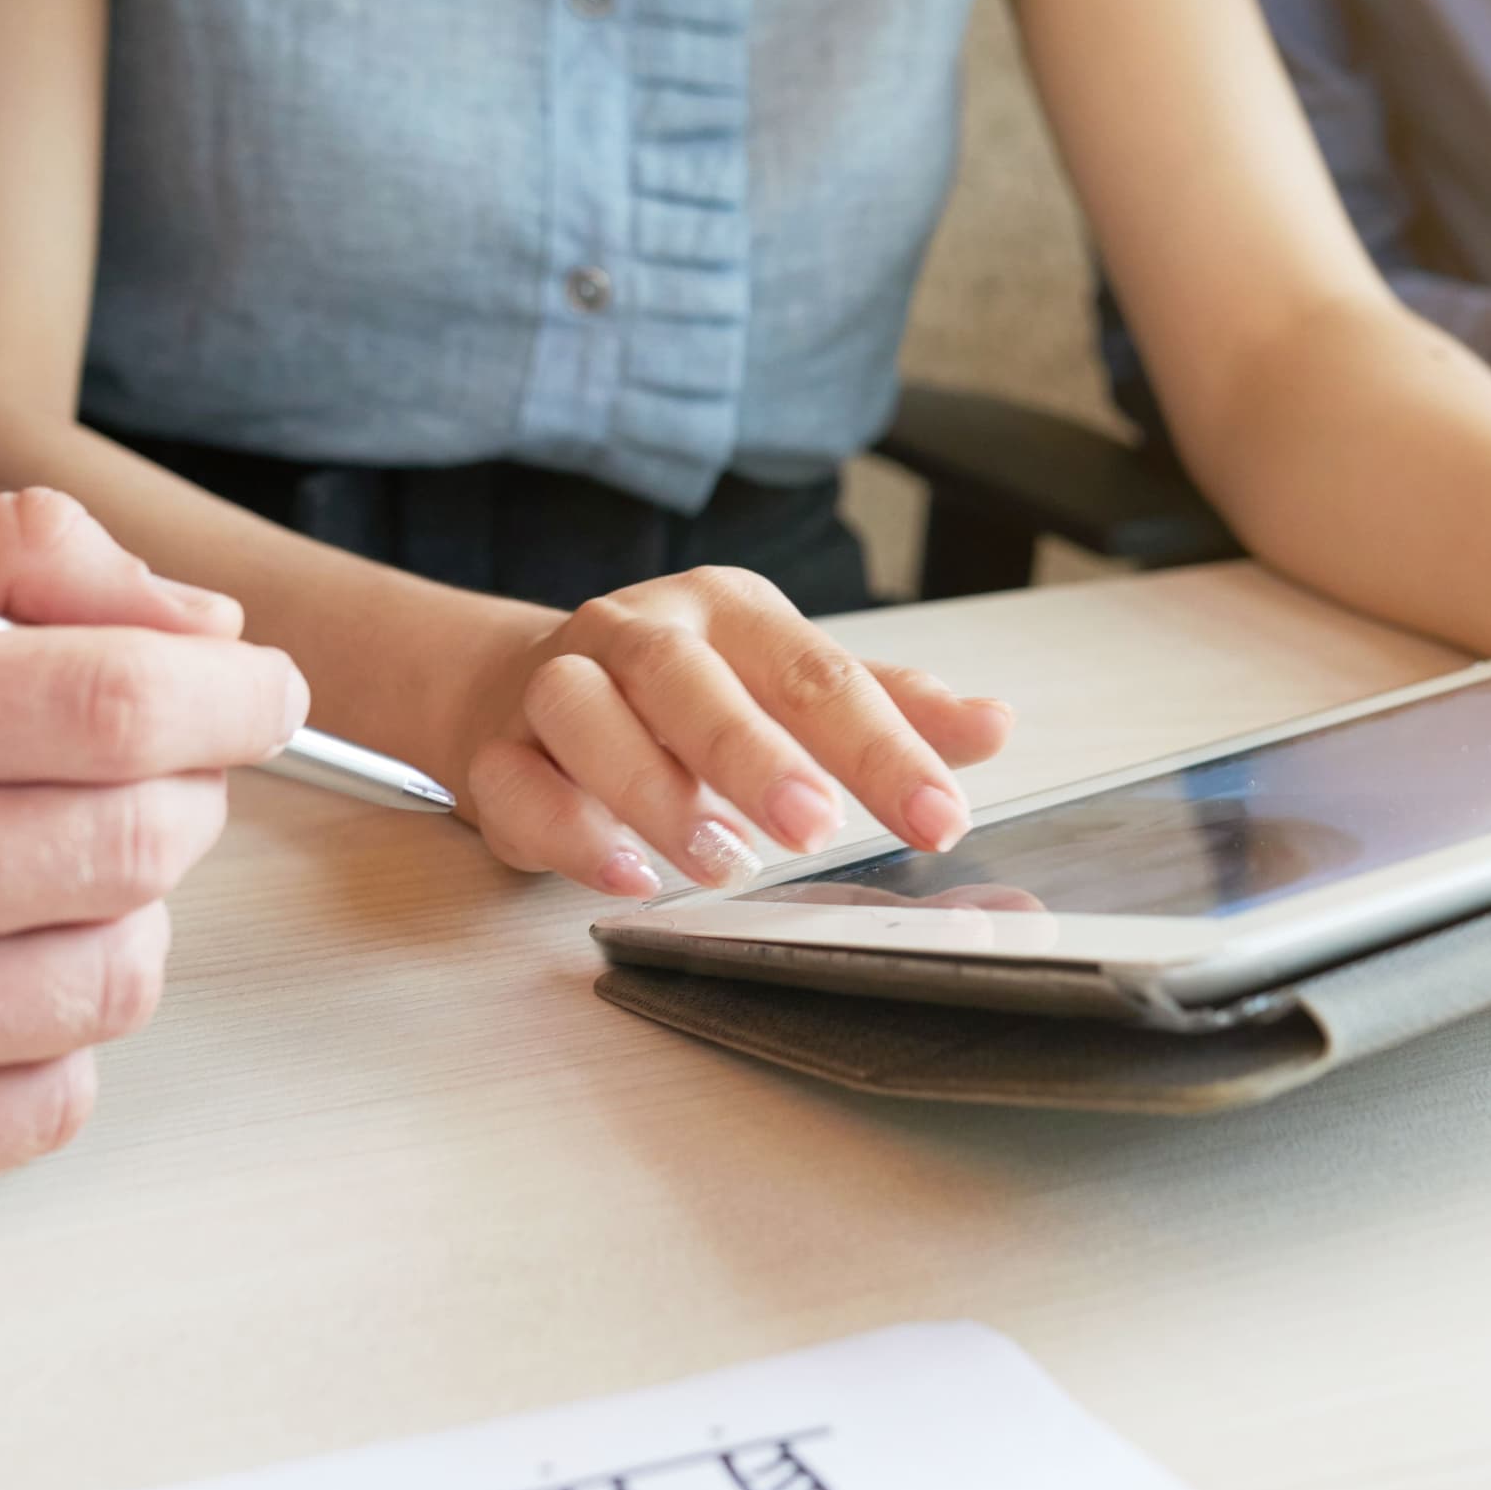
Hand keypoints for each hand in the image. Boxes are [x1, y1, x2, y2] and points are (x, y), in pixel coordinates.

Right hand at [0, 493, 298, 1237]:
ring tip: (28, 876)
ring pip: (114, 981)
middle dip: (181, 797)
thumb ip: (8, 566)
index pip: (113, 708)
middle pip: (135, 845)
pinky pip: (45, 1107)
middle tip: (133, 777)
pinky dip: (49, 1038)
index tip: (261, 692)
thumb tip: (204, 626)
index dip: (232, 696)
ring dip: (119, 917)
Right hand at [433, 567, 1015, 899]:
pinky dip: (568, 831)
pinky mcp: (497, 752)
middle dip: (755, 756)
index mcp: (730, 614)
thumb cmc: (686, 693)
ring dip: (655, 792)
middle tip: (817, 828)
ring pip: (588, 719)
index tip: (939, 816)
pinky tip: (626, 875)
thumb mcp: (792, 686)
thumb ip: (891, 709)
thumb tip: (994, 724)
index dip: (883, 749)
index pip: (817, 674)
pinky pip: (519, 784)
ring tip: (721, 862)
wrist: (523, 687)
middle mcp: (640, 635)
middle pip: (691, 682)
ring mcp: (558, 686)